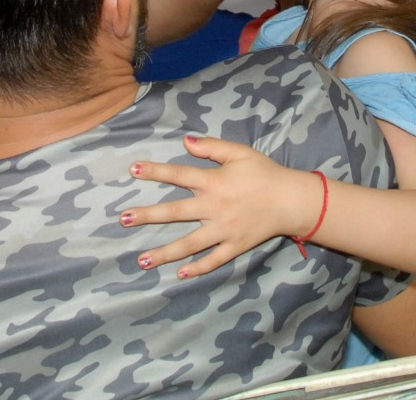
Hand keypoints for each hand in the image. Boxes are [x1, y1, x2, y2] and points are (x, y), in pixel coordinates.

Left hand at [122, 135, 318, 277]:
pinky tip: (179, 275)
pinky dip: (197, 269)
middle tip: (123, 219)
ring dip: (164, 252)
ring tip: (141, 260)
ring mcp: (223, 230)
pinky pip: (213, 260)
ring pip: (189, 244)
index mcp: (214, 182)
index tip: (133, 169)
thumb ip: (212, 147)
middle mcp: (214, 208)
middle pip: (175, 212)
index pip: (179, 175)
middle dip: (147, 216)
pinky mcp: (234, 246)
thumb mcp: (240, 152)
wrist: (292, 200)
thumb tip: (185, 141)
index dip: (155, 171)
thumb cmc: (265, 173)